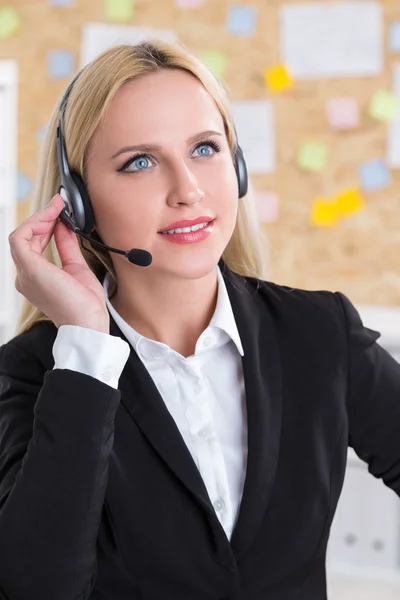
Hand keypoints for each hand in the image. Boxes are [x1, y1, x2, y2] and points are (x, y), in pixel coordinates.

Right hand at [9, 194, 109, 332]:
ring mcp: (25, 273)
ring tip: (57, 209)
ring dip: (39, 218)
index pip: (33, 244)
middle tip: (59, 206)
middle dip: (43, 218)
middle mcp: (26, 277)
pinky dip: (35, 223)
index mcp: (36, 278)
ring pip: (21, 235)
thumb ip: (67, 246)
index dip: (45, 225)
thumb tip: (64, 225)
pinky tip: (51, 217)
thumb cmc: (85, 305)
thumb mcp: (77, 267)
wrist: (87, 323)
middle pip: (26, 238)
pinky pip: (20, 238)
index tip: (60, 212)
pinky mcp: (30, 269)